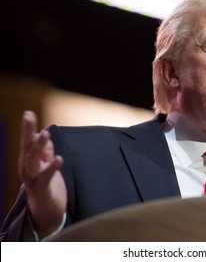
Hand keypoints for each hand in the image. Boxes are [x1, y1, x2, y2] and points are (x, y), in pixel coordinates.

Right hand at [18, 111, 66, 238]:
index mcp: (28, 162)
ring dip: (39, 147)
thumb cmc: (46, 186)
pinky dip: (52, 167)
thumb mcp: (45, 165)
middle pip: (27, 148)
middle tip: (29, 116)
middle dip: (28, 132)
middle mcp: (27, 169)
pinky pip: (47, 177)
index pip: (27, 142)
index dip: (28, 128)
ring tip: (45, 134)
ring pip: (33, 160)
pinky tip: (58, 158)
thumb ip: (45, 151)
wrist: (46, 212)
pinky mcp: (43, 189)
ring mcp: (33, 179)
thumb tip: (44, 135)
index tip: (29, 113)